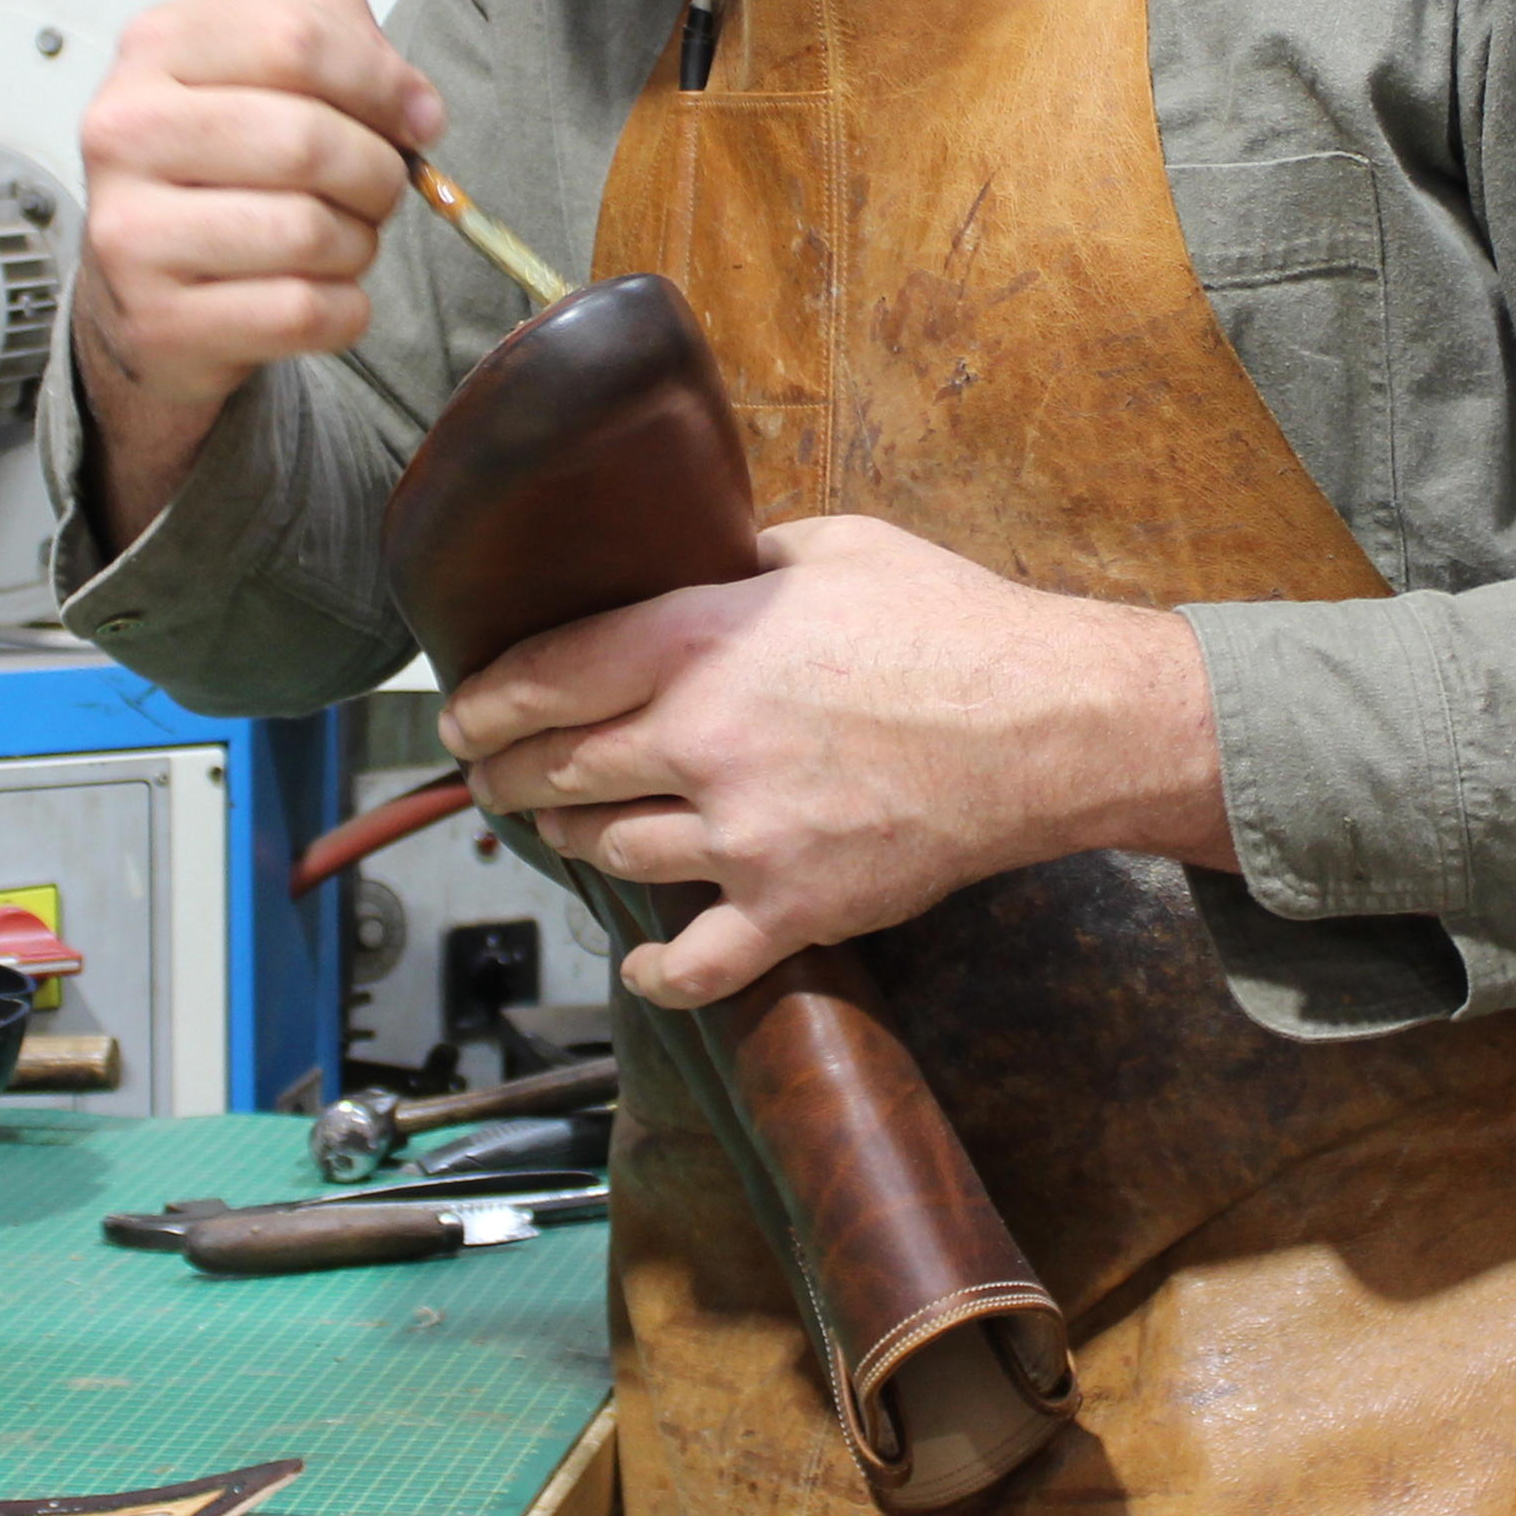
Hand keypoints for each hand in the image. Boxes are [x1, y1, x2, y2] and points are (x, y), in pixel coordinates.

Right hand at [70, 0, 439, 538]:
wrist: (139, 302)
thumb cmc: (215, 179)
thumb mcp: (272, 79)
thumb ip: (348, 50)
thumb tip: (414, 106)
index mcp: (157, 47)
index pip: (307, 32)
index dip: (386, 80)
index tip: (406, 116)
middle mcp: (123, 132)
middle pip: (313, 136)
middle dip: (375, 174)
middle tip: (372, 194)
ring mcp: (130, 235)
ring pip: (315, 228)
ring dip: (357, 246)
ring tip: (331, 246)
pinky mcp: (160, 325)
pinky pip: (309, 313)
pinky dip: (341, 312)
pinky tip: (312, 301)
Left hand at [440, 515, 1232, 1007]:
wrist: (1052, 724)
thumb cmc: (954, 624)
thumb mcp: (836, 546)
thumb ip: (745, 559)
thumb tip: (700, 559)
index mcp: (700, 640)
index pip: (546, 676)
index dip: (486, 701)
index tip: (464, 714)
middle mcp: (702, 741)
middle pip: (559, 770)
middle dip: (508, 776)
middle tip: (491, 777)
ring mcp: (742, 835)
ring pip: (607, 851)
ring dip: (573, 843)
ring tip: (566, 830)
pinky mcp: (793, 907)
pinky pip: (694, 963)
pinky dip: (656, 968)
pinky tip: (641, 959)